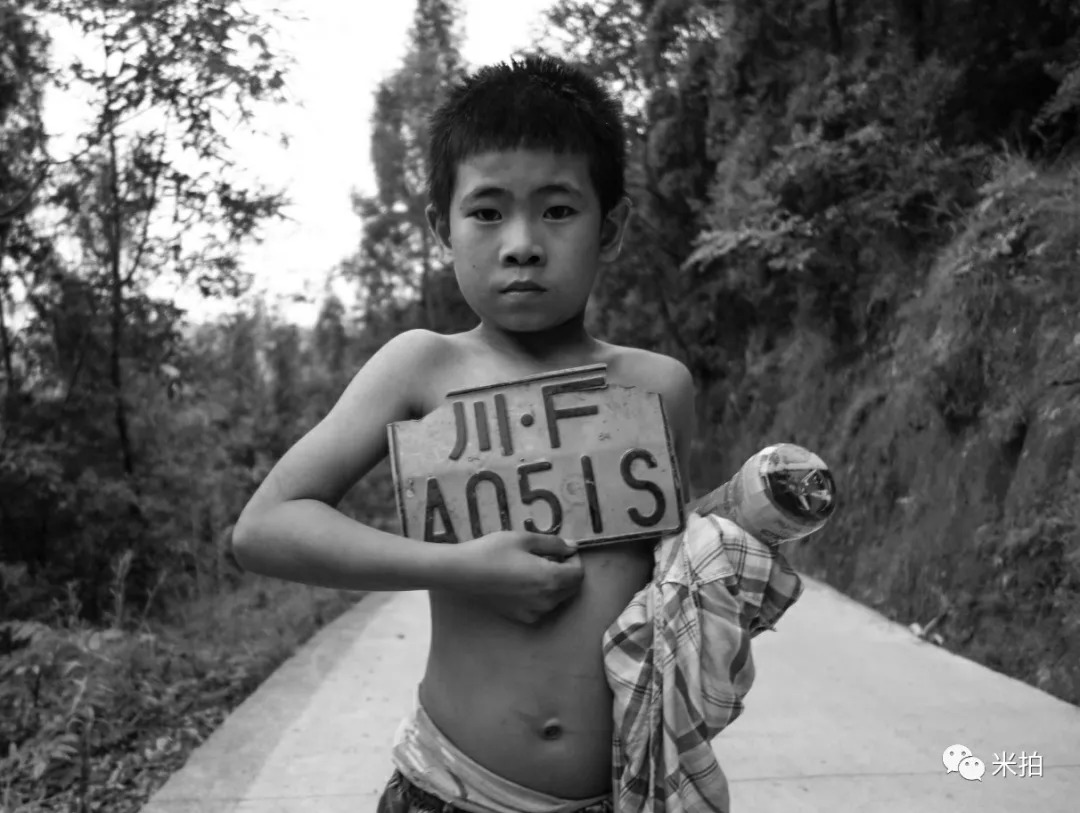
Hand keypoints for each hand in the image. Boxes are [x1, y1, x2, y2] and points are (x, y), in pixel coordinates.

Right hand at [454, 530, 583, 624]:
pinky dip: (541, 595)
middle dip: (567, 572)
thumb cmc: (494, 551)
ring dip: (555, 584)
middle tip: (548, 557)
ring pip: (558, 598)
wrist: (464, 573)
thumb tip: (572, 547)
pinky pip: (542, 607)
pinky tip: (523, 583)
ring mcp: (534, 612)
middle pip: (571, 588)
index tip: (561, 550)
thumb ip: (554, 544)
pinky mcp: (522, 617)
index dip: (574, 560)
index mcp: (551, 579)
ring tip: (534, 568)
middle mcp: (547, 600)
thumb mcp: (525, 539)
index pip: (579, 574)